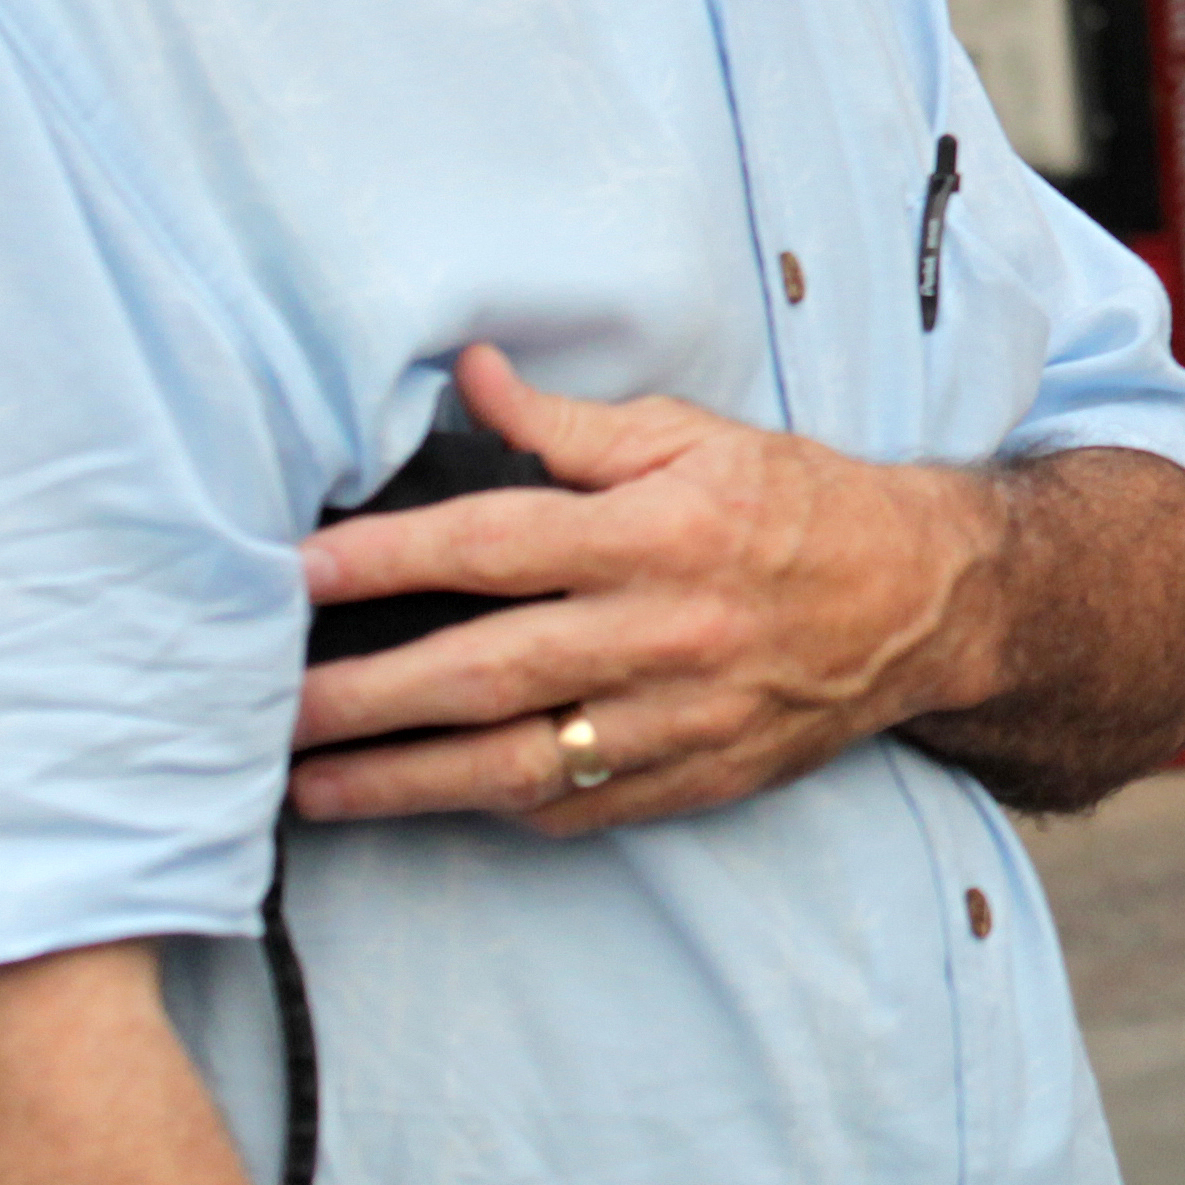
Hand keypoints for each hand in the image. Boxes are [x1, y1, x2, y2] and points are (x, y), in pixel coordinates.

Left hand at [289, 343, 1002, 836]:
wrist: (920, 599)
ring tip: (306, 784)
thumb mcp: (697, 435)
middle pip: (484, 670)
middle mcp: (663, 632)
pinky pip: (573, 809)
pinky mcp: (692, 783)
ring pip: (515, 762)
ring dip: (399, 779)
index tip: (297, 571)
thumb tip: (472, 374)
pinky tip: (423, 804)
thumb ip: (574, 423)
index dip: (387, 559)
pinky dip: (492, 809)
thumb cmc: (797, 501)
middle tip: (264, 706)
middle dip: (362, 694)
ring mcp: (677, 721)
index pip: (494, 545)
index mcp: (660, 531)